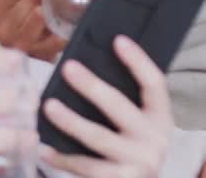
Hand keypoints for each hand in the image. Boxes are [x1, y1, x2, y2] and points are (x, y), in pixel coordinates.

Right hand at [0, 0, 65, 60]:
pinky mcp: (40, 55)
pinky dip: (61, 33)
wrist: (35, 52)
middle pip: (24, 5)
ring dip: (46, 11)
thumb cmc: (28, 16)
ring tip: (54, 5)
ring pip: (35, 19)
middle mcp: (5, 28)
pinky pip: (53, 41)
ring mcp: (22, 44)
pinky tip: (67, 27)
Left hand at [39, 35, 173, 177]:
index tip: (118, 40)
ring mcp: (138, 163)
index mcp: (161, 119)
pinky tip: (44, 148)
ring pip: (98, 138)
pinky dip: (63, 158)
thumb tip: (79, 68)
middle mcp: (154, 140)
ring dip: (71, 121)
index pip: (154, 84)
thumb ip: (123, 102)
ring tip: (48, 106)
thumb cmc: (134, 149)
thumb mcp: (140, 126)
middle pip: (119, 107)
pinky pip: (86, 168)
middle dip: (92, 86)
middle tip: (68, 67)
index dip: (138, 61)